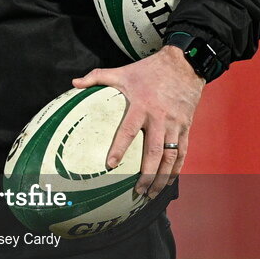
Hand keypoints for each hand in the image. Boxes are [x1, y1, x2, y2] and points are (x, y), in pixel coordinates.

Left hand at [72, 46, 203, 198]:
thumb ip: (97, 77)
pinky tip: (169, 182)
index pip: (129, 130)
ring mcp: (175, 124)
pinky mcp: (186, 127)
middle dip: (146, 174)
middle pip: (154, 151)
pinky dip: (176, 169)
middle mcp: (160, 117)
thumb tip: (73, 83)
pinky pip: (182, 151)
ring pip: (170, 156)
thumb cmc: (149, 69)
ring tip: (152, 194)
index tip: (111, 165)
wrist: (184, 64)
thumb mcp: (122, 71)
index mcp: (142, 105)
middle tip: (138, 191)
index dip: (120, 148)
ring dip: (162, 177)